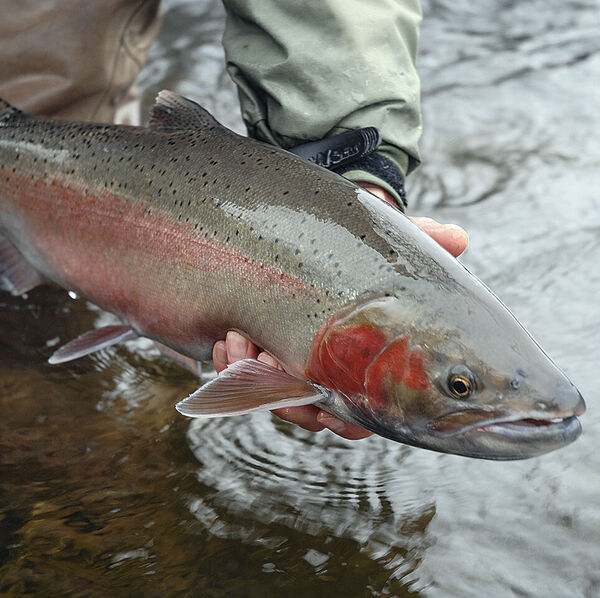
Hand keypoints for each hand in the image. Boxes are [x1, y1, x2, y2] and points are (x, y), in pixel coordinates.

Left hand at [213, 183, 468, 439]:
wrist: (298, 234)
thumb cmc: (351, 248)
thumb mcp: (379, 243)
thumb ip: (416, 242)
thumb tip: (459, 238)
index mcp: (363, 361)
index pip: (363, 412)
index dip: (348, 419)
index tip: (328, 408)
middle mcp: (326, 369)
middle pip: (311, 412)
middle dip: (290, 395)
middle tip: (271, 361)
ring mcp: (289, 362)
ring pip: (272, 397)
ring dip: (253, 376)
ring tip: (240, 339)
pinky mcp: (256, 351)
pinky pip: (239, 377)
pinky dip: (231, 365)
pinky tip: (228, 340)